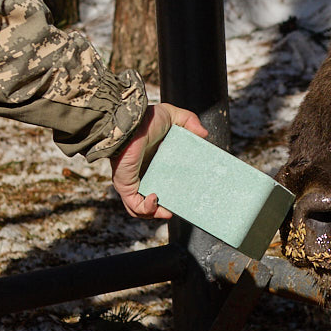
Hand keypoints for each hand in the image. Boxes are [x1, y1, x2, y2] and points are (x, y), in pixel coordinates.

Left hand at [111, 103, 208, 218]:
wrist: (129, 123)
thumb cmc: (146, 119)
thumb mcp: (172, 116)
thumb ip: (190, 121)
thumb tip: (205, 135)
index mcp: (150, 163)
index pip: (160, 182)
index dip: (171, 192)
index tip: (187, 193)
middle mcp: (140, 175)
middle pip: (150, 200)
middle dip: (163, 209)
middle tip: (179, 207)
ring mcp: (132, 182)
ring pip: (140, 209)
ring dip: (154, 214)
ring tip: (168, 211)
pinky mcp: (126, 186)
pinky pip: (134, 206)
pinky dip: (146, 209)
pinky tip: (157, 199)